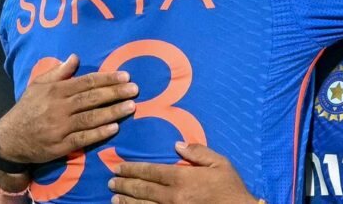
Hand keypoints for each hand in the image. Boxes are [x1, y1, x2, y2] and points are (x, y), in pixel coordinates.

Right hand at [0, 54, 138, 163]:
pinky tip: (114, 128)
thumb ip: (58, 71)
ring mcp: (60, 127)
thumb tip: (75, 57)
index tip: (125, 76)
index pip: (87, 82)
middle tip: (134, 89)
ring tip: (131, 107)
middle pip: (91, 98)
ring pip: (90, 118)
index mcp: (56, 90)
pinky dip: (99, 133)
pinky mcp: (60, 145)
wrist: (10, 139)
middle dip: (115, 93)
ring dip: (112, 112)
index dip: (107, 79)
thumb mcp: (38, 85)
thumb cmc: (28, 108)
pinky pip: (83, 138)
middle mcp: (59, 107)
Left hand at [109, 142, 258, 203]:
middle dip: (125, 185)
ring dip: (127, 201)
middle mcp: (173, 196)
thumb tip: (177, 144)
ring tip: (115, 198)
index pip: (151, 172)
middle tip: (111, 182)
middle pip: (143, 190)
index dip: (133, 169)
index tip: (119, 167)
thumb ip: (198, 152)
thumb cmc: (231, 187)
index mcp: (183, 178)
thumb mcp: (220, 163)